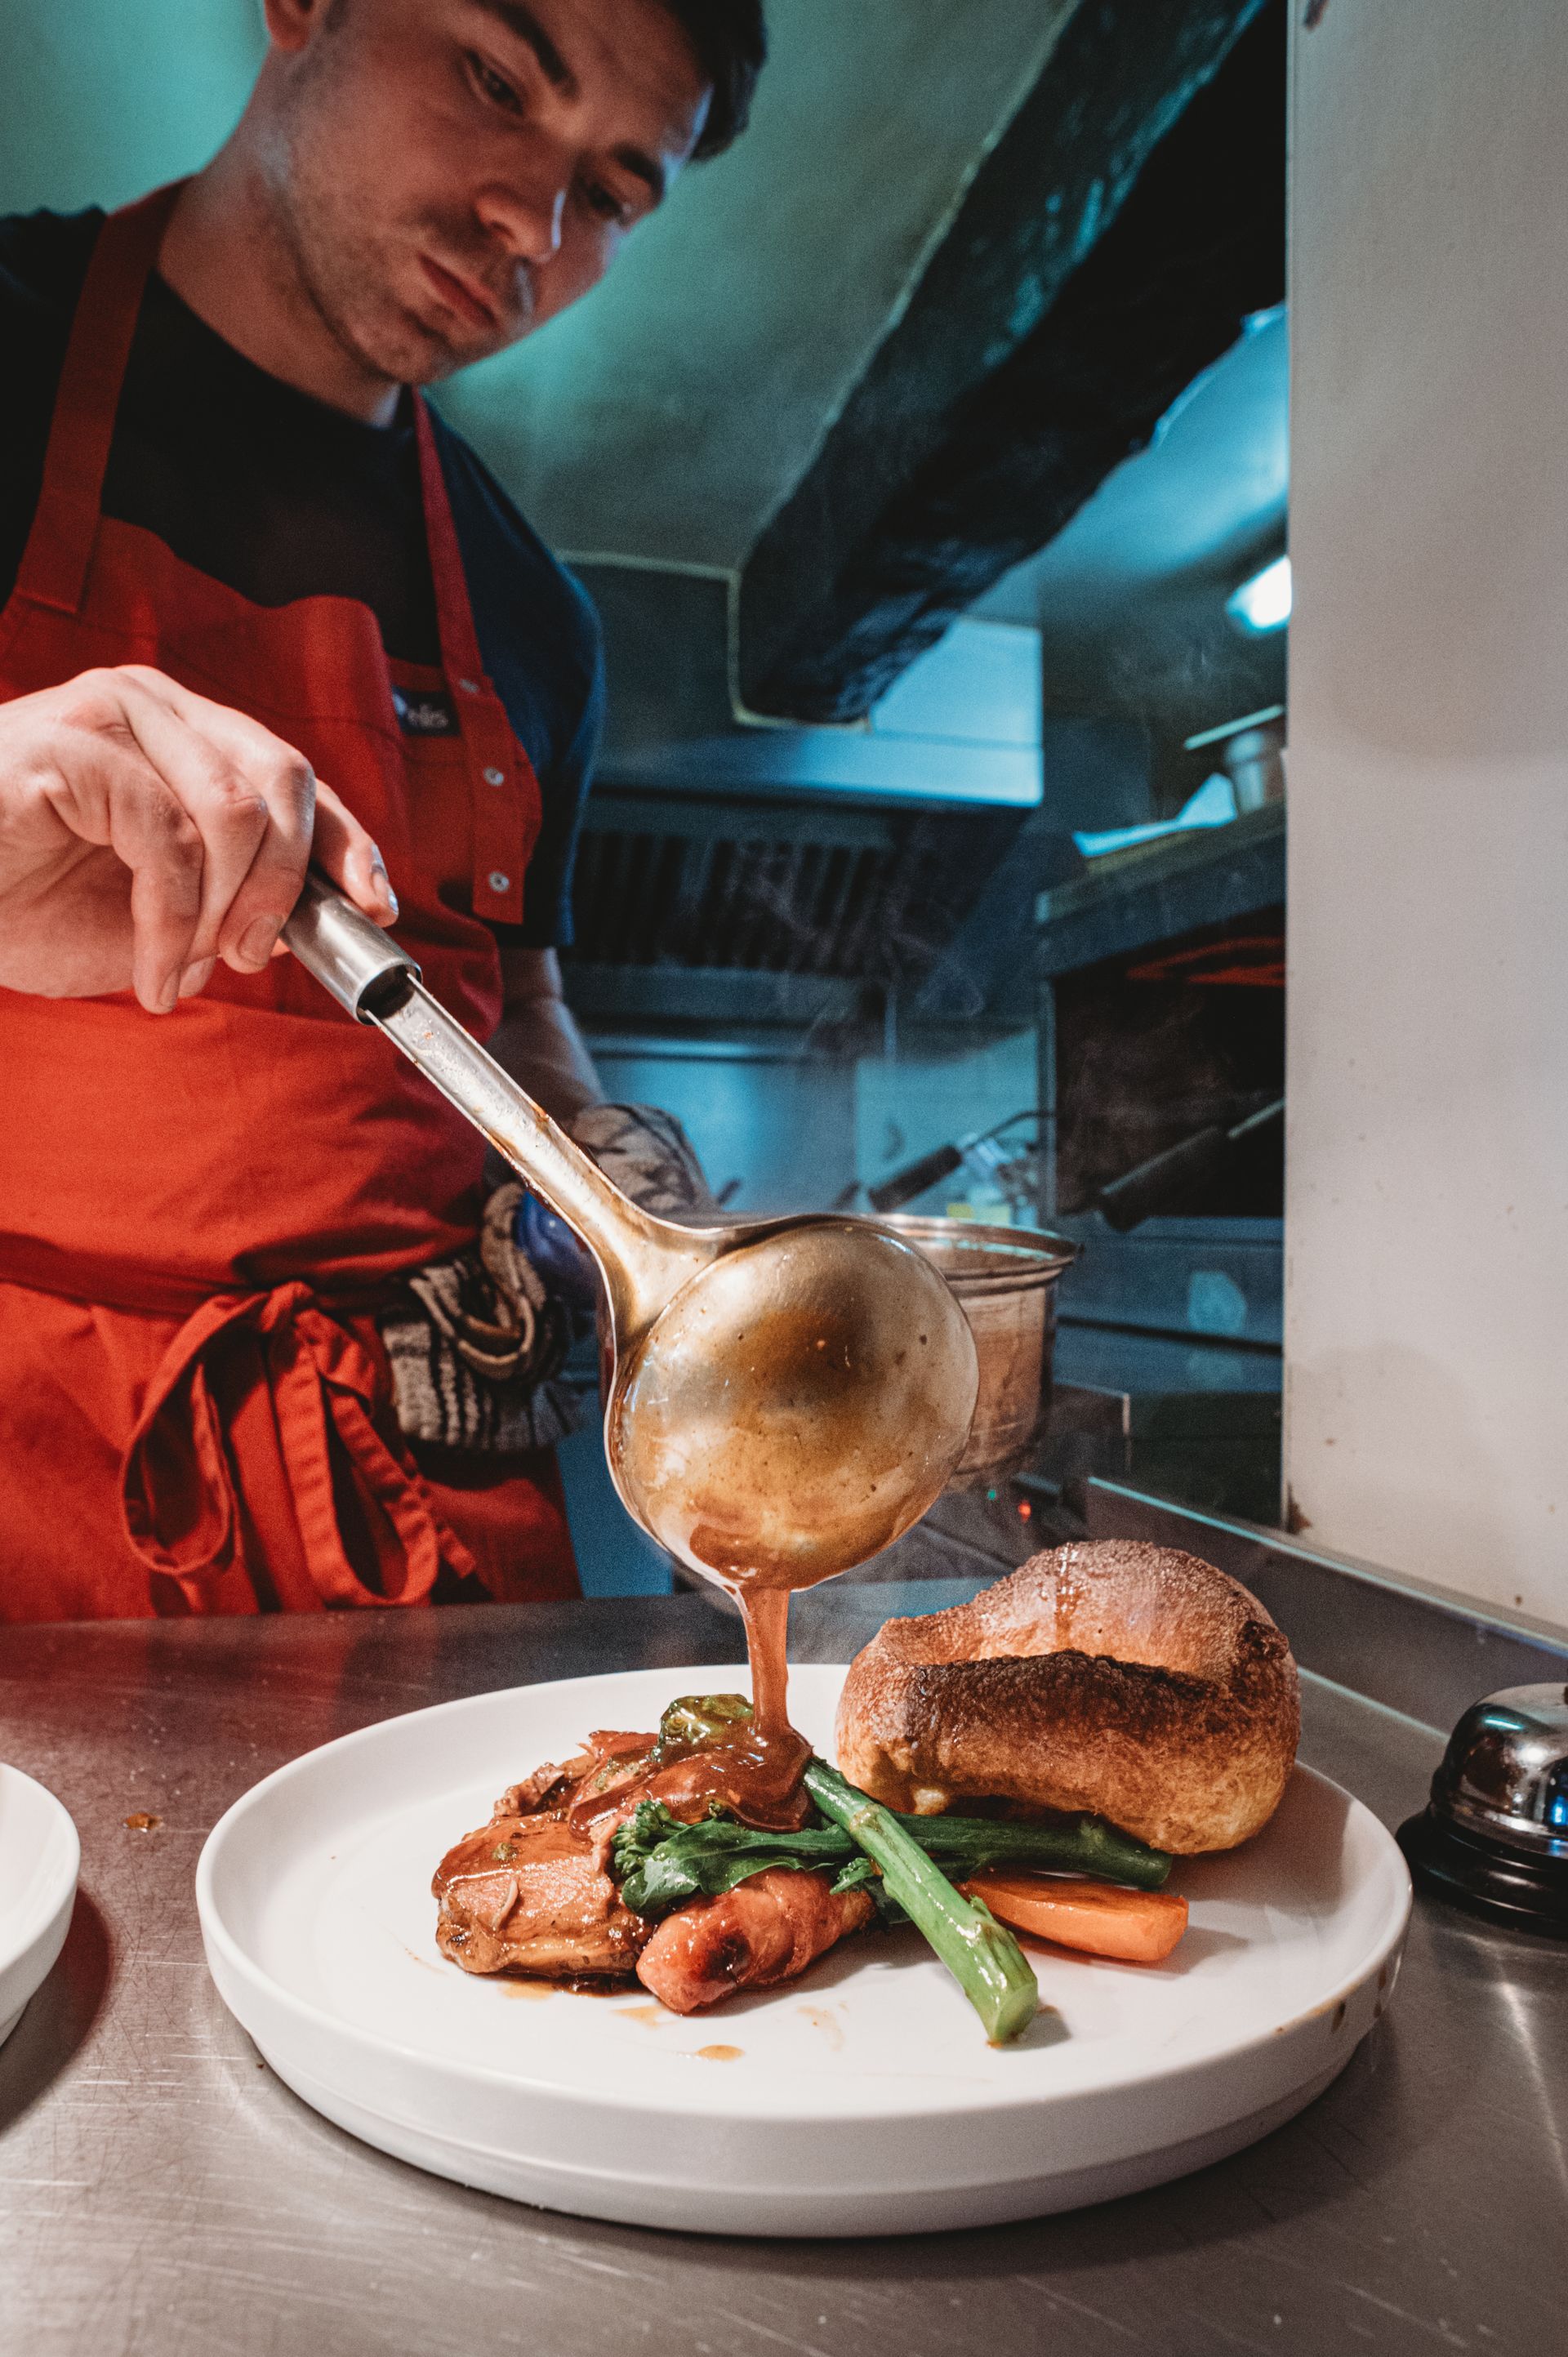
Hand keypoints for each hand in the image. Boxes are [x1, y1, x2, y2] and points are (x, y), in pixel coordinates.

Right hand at [0, 665, 396, 1011]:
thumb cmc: (18, 902)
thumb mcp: (156, 914)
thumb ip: (229, 903)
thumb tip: (304, 921)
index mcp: (181, 735)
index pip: (296, 775)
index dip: (349, 840)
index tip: (378, 904)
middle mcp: (153, 708)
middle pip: (286, 782)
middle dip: (289, 887)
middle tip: (250, 957)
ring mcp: (112, 716)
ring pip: (239, 812)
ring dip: (226, 913)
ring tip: (183, 967)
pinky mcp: (75, 746)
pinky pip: (171, 841)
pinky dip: (173, 924)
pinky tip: (149, 968)